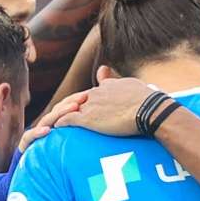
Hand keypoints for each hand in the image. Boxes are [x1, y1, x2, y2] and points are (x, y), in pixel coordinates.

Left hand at [32, 77, 161, 142]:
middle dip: (66, 109)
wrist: (148, 109)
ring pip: (67, 109)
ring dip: (58, 116)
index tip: (78, 109)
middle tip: (58, 118)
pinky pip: (67, 120)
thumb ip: (118, 81)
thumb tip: (105, 71)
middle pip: (74, 100)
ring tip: (51, 124)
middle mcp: (95, 94)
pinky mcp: (88, 118)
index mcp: (107, 87)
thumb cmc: (146, 100)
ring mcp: (91, 105)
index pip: (90, 95)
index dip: (82, 102)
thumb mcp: (131, 85)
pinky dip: (58, 123)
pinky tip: (54, 129)